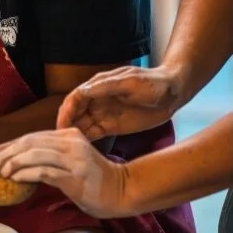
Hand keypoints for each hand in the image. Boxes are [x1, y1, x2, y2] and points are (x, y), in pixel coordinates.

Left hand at [0, 129, 129, 218]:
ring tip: (0, 172)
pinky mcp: (75, 175)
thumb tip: (16, 163)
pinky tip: (15, 179)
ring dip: (13, 163)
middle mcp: (70, 142)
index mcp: (67, 135)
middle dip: (6, 153)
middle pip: (30, 142)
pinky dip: (27, 174)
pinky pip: (45, 172)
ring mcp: (74, 158)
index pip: (31, 137)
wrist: (121, 191)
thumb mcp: (70, 160)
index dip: (8, 145)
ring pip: (35, 154)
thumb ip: (49, 157)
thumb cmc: (93, 180)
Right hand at [56, 66, 180, 138]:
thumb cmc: (152, 83)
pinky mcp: (111, 126)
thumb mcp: (130, 82)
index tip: (62, 124)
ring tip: (66, 150)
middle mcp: (97, 100)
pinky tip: (79, 150)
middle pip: (74, 112)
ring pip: (81, 124)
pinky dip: (84, 140)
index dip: (66, 111)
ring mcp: (103, 113)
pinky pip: (93, 133)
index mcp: (99, 85)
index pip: (75, 98)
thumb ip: (106, 87)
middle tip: (59, 142)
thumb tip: (82, 92)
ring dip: (72, 134)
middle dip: (65, 124)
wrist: (173, 93)